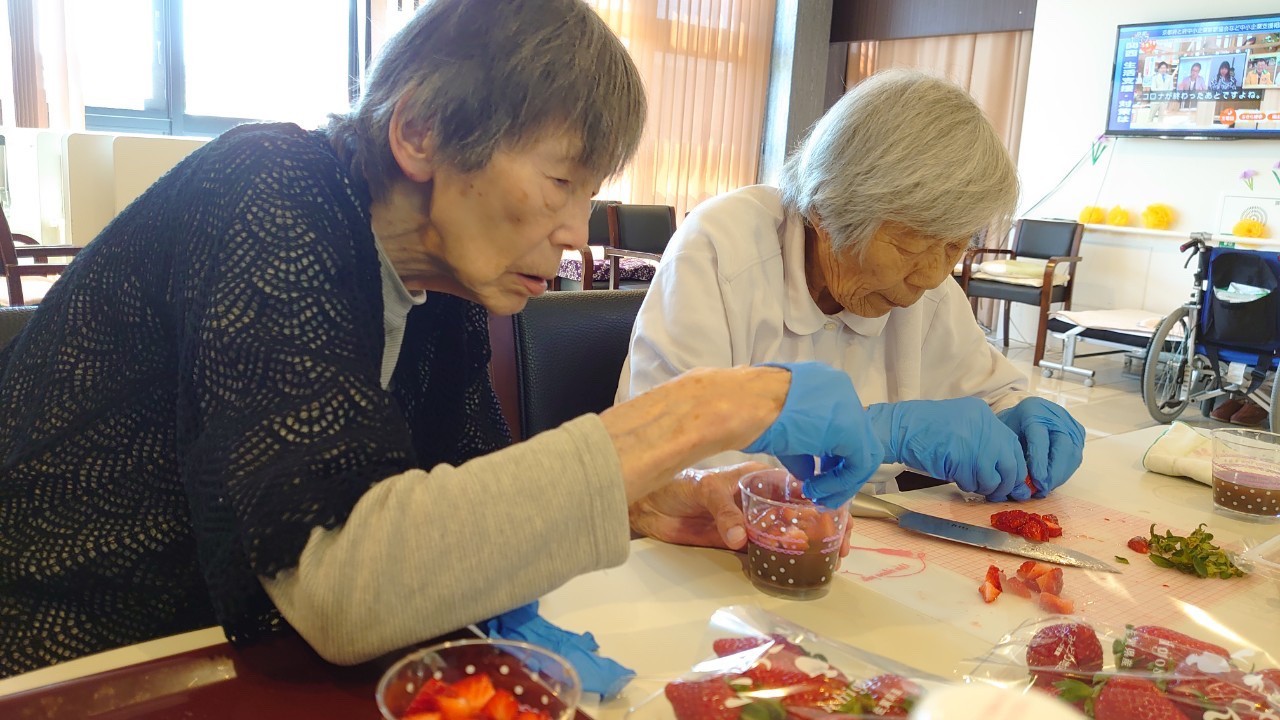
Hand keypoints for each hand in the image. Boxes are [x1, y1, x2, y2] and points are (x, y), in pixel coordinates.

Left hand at [629, 462, 855, 558]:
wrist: (649, 507)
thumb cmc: (677, 485)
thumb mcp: (704, 490)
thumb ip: (723, 512)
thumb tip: (741, 538)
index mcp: (760, 477)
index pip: (802, 487)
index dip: (825, 500)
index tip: (840, 519)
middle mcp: (762, 499)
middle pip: (803, 512)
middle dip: (826, 527)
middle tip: (841, 548)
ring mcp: (752, 522)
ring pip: (789, 534)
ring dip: (809, 547)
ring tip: (829, 562)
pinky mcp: (739, 542)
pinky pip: (767, 553)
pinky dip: (783, 561)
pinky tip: (798, 571)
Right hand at [743, 362, 883, 507]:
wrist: (744, 407)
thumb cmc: (749, 413)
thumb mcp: (782, 430)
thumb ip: (803, 449)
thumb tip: (808, 472)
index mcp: (824, 384)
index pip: (843, 426)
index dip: (833, 455)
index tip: (818, 474)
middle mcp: (841, 391)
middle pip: (858, 438)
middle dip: (841, 470)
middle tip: (822, 489)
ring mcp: (848, 406)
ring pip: (863, 452)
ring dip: (841, 480)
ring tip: (818, 494)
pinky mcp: (851, 428)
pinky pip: (858, 463)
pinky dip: (839, 482)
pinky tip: (816, 488)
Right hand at [866, 397, 1028, 500]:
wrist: (900, 428)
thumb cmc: (926, 430)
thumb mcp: (962, 425)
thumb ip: (984, 441)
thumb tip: (1006, 471)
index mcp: (985, 415)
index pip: (1014, 446)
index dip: (1016, 467)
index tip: (1013, 481)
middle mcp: (983, 426)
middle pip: (1010, 464)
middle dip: (1006, 483)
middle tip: (997, 493)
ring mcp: (972, 441)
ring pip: (993, 477)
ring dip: (985, 487)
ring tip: (972, 484)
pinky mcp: (960, 457)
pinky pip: (972, 482)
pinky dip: (968, 486)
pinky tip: (958, 480)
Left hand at [996, 397, 1084, 496]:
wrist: (1026, 412)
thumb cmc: (1013, 425)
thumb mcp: (1007, 436)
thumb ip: (1014, 458)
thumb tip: (1020, 487)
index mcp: (1034, 412)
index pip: (1040, 440)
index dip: (1040, 463)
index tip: (1036, 482)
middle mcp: (1056, 416)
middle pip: (1063, 448)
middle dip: (1053, 473)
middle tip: (1042, 490)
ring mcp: (1070, 424)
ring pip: (1072, 455)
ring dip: (1060, 475)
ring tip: (1045, 488)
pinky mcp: (1078, 433)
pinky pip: (1075, 456)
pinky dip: (1065, 471)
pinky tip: (1052, 480)